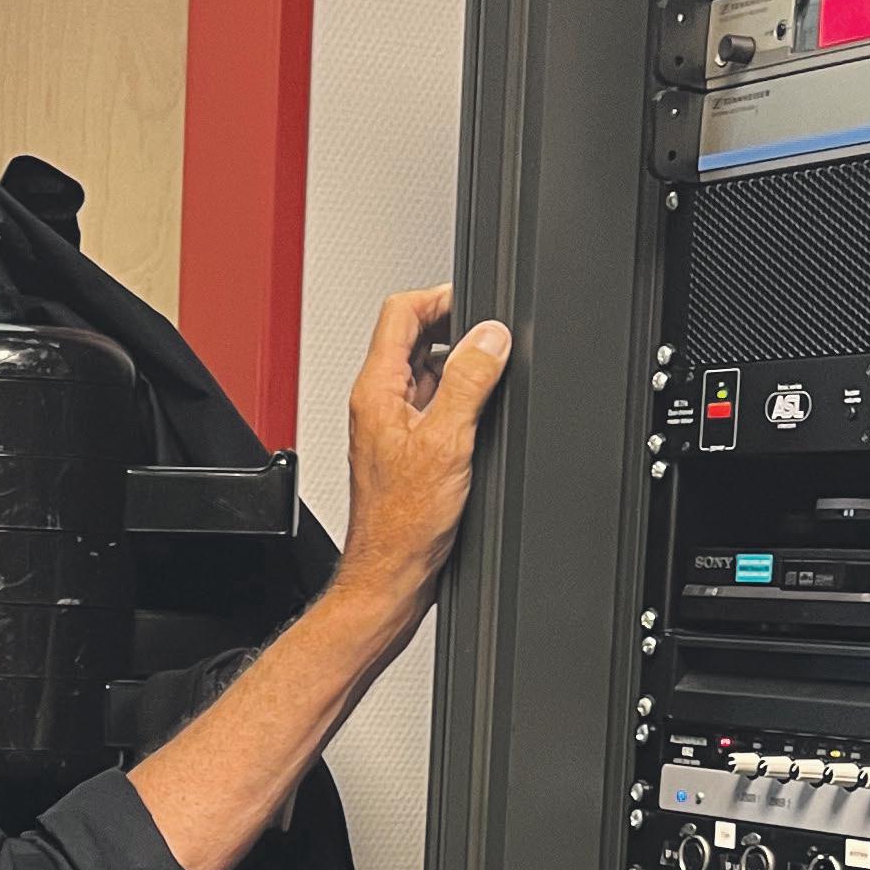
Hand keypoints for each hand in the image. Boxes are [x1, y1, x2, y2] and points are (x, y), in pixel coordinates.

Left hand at [336, 285, 512, 621]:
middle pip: (416, 339)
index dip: (439, 297)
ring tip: (490, 378)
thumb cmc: (402, 522)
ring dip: (460, 368)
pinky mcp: (408, 448)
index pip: (400, 313)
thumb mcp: (447, 442)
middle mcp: (379, 403)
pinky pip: (434, 406)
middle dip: (457, 331)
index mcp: (376, 390)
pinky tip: (480, 419)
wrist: (393, 572)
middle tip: (492, 340)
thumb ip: (468, 383)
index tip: (475, 302)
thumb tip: (490, 338)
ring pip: (428, 373)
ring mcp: (392, 425)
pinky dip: (460, 401)